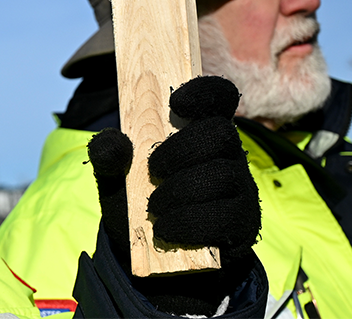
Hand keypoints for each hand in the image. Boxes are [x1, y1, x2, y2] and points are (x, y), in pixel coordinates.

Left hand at [87, 75, 260, 314]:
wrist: (155, 259)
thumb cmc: (138, 203)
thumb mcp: (115, 177)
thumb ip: (107, 156)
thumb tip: (111, 142)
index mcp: (200, 130)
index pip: (219, 97)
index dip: (204, 92)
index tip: (176, 101)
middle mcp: (228, 154)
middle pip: (222, 133)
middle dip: (183, 150)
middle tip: (153, 169)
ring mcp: (241, 188)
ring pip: (224, 176)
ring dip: (182, 191)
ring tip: (154, 207)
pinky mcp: (244, 224)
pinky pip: (227, 218)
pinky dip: (191, 223)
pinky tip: (166, 229)